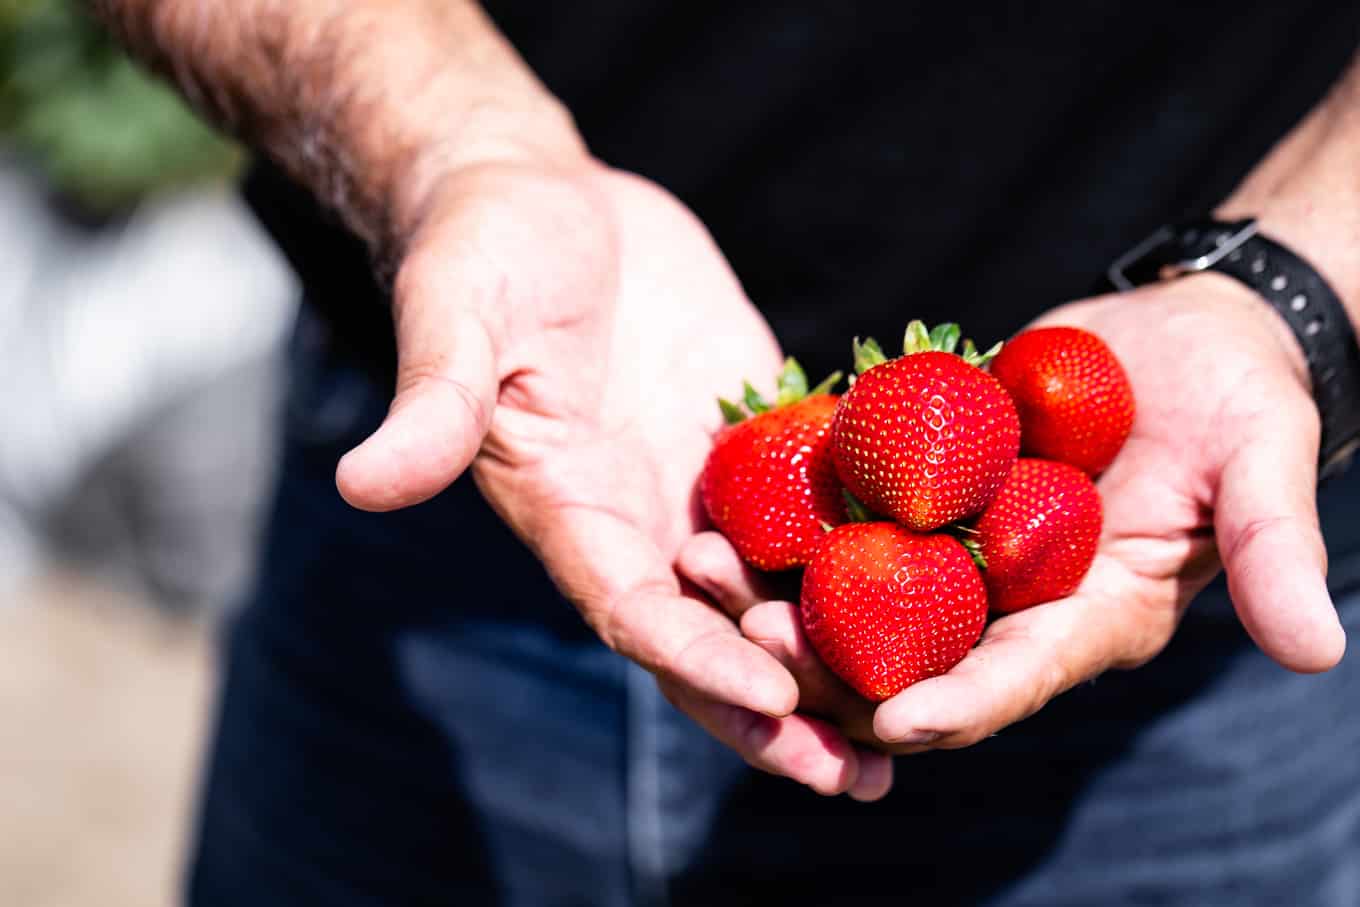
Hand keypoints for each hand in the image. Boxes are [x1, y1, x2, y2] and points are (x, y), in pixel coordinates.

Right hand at [331, 159, 890, 798]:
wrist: (540, 197)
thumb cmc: (481, 249)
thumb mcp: (455, 317)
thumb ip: (431, 405)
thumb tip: (360, 484)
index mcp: (568, 511)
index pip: (633, 610)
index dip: (694, 660)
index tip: (770, 702)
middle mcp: (639, 520)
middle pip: (711, 640)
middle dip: (781, 710)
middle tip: (863, 774)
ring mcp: (702, 484)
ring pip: (775, 596)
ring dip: (839, 657)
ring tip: (923, 714)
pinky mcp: (752, 437)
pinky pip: (817, 507)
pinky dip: (870, 553)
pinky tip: (948, 588)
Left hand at [687, 273, 1345, 762]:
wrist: (1184, 335)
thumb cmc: (1238, 399)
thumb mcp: (1264, 462)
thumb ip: (1275, 548)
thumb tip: (1317, 652)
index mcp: (1084, 620)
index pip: (1011, 680)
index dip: (956, 704)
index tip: (890, 721)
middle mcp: (1005, 602)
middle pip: (903, 656)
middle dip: (827, 661)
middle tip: (748, 637)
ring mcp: (953, 548)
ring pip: (851, 592)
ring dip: (778, 590)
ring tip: (700, 567)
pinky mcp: (917, 490)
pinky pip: (843, 512)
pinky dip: (787, 513)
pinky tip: (722, 495)